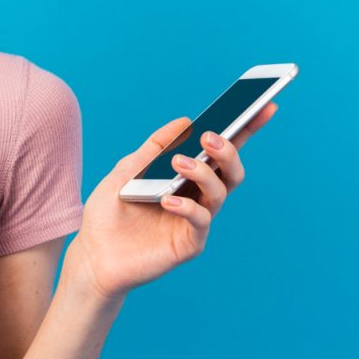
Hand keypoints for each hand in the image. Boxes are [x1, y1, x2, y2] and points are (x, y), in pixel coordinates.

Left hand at [65, 101, 279, 304]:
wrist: (93, 254)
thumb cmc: (108, 214)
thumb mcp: (125, 172)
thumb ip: (153, 149)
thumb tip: (185, 121)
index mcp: (185, 176)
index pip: (220, 150)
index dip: (246, 128)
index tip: (265, 105)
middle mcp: (196, 196)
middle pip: (231, 170)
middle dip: (228, 150)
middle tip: (209, 138)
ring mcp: (195, 220)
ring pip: (220, 192)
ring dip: (204, 173)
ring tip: (179, 163)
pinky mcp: (189, 244)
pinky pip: (201, 221)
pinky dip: (188, 207)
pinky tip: (168, 200)